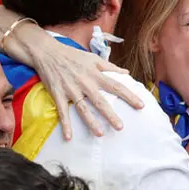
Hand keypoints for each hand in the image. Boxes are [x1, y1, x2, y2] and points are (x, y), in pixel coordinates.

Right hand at [24, 33, 144, 138]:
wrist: (48, 53)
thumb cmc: (73, 55)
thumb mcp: (93, 58)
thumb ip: (110, 66)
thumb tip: (126, 73)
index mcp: (96, 74)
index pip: (116, 86)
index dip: (129, 96)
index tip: (140, 105)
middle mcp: (85, 83)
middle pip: (100, 101)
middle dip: (111, 114)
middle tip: (120, 127)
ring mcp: (71, 90)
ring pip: (83, 109)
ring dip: (91, 122)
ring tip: (100, 133)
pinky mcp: (58, 94)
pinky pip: (63, 112)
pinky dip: (65, 125)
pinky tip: (68, 137)